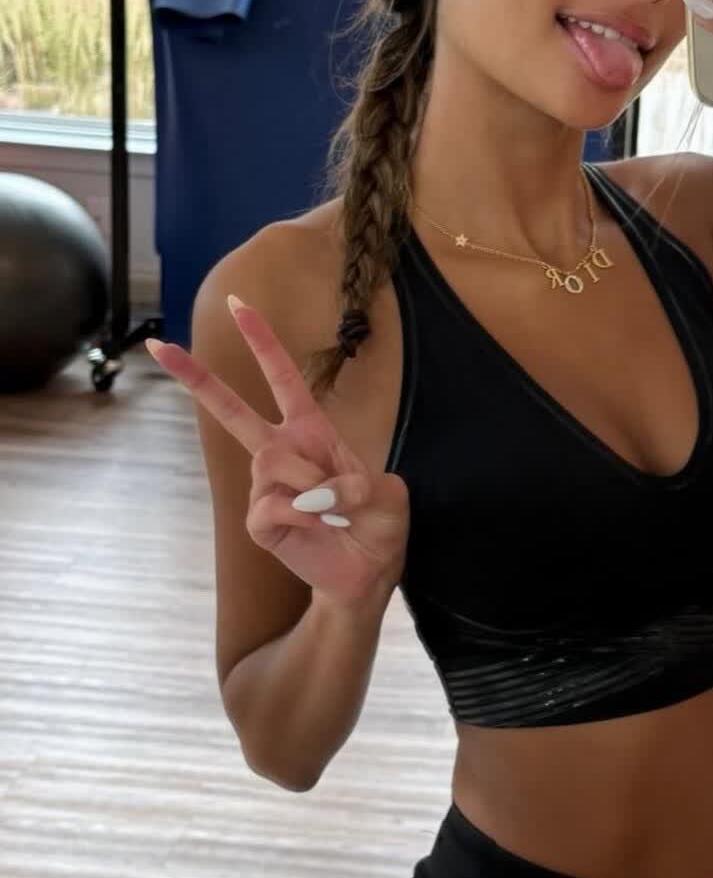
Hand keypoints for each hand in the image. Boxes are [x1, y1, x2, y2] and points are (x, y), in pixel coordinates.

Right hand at [147, 298, 409, 607]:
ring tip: (334, 509)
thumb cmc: (377, 527)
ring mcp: (266, 487)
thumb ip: (361, 483)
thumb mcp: (388, 495)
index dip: (263, 342)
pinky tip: (320, 528)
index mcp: (312, 432)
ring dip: (314, 485)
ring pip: (272, 462)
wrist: (368, 572)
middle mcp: (282, 453)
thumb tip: (319, 493)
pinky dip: (305, 517)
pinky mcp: (260, 521)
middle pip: (231, 410)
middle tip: (159, 347)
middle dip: (195, 378)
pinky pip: (273, 506)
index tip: (239, 304)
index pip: (282, 379)